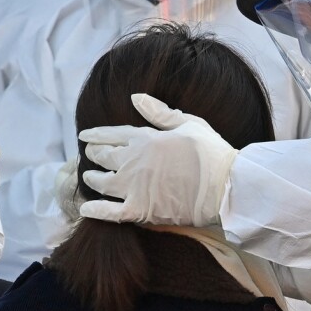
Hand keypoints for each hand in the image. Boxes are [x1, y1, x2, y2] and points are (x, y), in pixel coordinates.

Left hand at [77, 93, 236, 225]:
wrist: (225, 186)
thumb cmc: (211, 152)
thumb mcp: (188, 123)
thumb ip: (159, 112)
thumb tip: (135, 97)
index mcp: (145, 138)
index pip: (111, 135)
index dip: (96, 135)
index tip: (85, 136)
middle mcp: (134, 161)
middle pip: (104, 157)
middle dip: (94, 154)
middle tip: (90, 154)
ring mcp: (134, 187)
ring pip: (103, 183)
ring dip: (92, 179)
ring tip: (88, 176)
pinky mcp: (140, 210)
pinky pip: (111, 213)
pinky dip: (96, 211)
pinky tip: (86, 209)